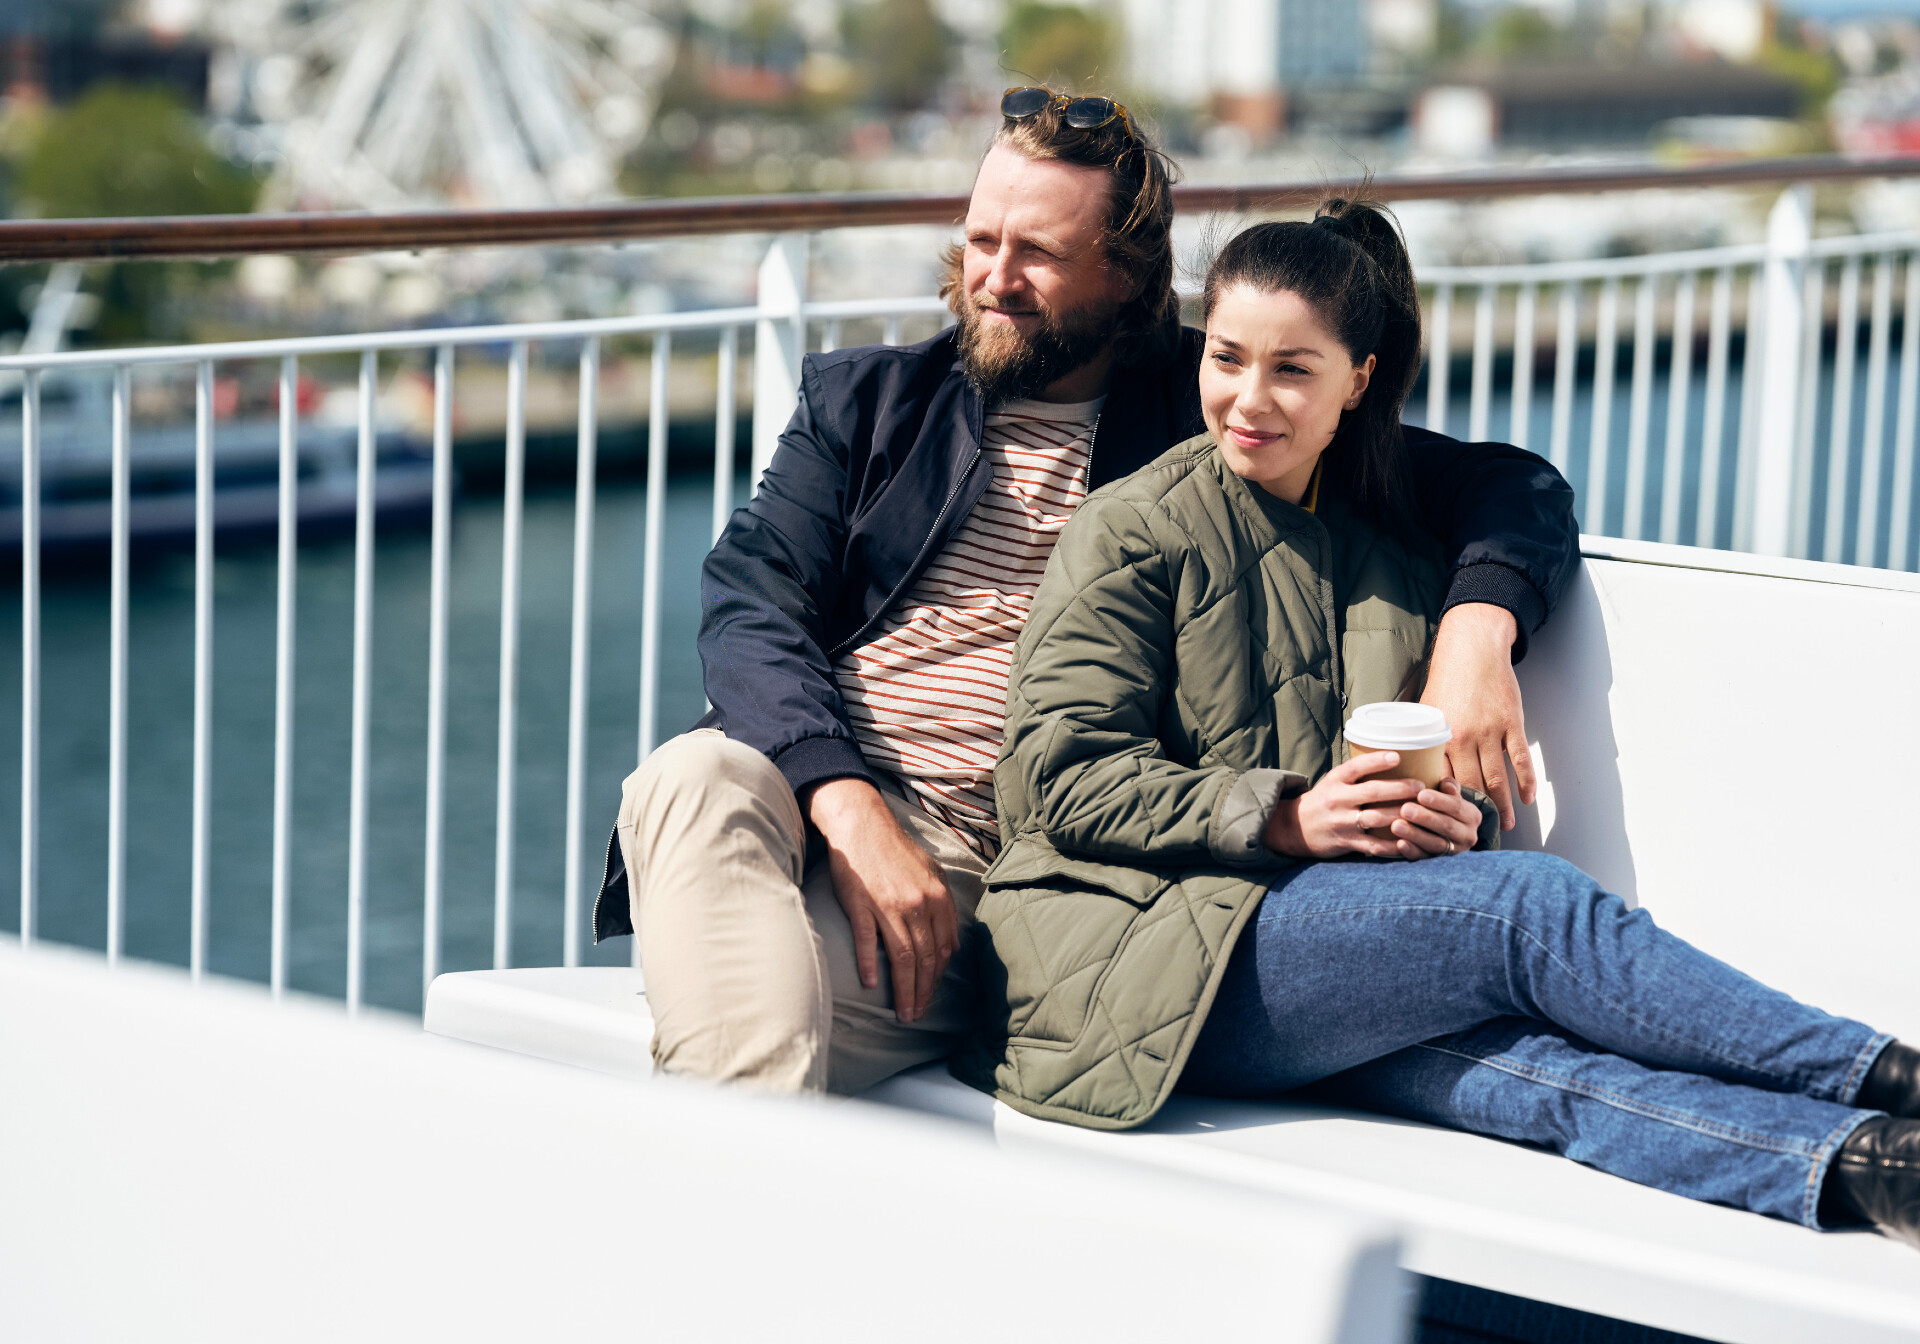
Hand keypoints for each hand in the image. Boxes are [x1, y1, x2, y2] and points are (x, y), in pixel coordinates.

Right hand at [804, 778, 958, 1023]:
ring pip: (902, 957)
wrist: (862, 825)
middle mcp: (917, 904)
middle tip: (917, 1016)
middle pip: (925, 959)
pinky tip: (872, 985)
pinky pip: (868, 940)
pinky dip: (870, 964)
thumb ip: (944, 907)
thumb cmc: (896, 850)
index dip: (937, 978)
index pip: (943, 949)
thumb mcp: (932, 873)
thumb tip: (953, 943)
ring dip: (904, 990)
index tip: (930, 994)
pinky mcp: (861, 904)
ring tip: (903, 1013)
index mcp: (937, 898)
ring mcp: (888, 905)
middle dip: (923, 992)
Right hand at [1261, 752, 1428, 858]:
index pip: (1357, 766)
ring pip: (1376, 818)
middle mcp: (1337, 799)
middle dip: (1400, 789)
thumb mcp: (1333, 781)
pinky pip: (1374, 845)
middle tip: (1421, 787)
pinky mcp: (1346, 842)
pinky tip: (1410, 840)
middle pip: (1372, 792)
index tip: (1397, 756)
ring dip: (1401, 815)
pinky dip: (1393, 845)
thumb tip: (1397, 758)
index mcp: (1335, 780)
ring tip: (1421, 811)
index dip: (1377, 761)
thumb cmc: (1324, 800)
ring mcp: (1342, 822)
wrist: (1295, 828)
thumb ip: (1357, 773)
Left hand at [1420, 603, 1535, 830]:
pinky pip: (1521, 760)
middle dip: (1473, 813)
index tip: (1444, 824)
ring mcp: (1491, 732)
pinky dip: (1525, 782)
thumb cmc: (1448, 678)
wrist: (1473, 649)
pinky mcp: (1512, 724)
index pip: (1441, 780)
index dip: (1444, 805)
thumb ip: (1426, 738)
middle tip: (1477, 834)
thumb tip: (1415, 763)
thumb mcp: (1428, 709)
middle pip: (1471, 786)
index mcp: (1441, 737)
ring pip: (1498, 778)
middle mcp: (1465, 739)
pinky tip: (1526, 799)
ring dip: (1502, 805)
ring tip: (1506, 825)